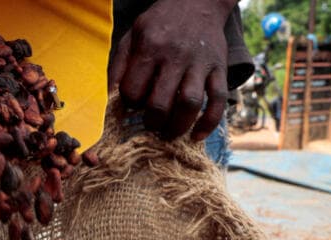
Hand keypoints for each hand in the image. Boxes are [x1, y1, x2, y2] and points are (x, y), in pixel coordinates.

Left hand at [109, 0, 235, 140]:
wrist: (198, 1)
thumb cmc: (160, 23)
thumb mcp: (133, 34)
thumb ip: (120, 65)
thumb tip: (110, 98)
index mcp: (150, 47)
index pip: (134, 91)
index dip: (130, 104)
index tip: (133, 106)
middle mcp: (175, 56)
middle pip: (161, 103)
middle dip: (152, 123)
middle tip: (151, 127)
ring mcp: (200, 63)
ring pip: (189, 104)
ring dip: (178, 127)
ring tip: (169, 134)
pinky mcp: (219, 68)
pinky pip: (218, 100)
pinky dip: (209, 122)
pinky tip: (198, 136)